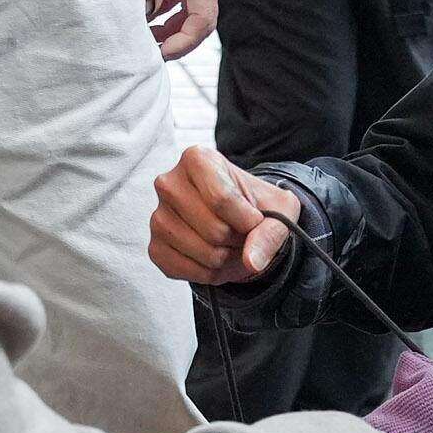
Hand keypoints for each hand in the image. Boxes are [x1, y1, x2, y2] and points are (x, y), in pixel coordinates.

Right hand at [148, 145, 299, 286]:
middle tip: (240, 233)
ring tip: (227, 244)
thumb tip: (252, 261)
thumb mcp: (278, 209)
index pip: (222, 199)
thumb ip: (271, 232)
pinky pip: (186, 270)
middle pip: (214, 230)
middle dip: (238, 240)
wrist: (237, 222)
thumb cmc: (255, 206)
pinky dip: (208, 273)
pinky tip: (212, 258)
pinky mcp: (154, 247)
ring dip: (226, 258)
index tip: (255, 220)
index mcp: (197, 159)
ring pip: (203, 253)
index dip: (248, 221)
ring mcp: (158, 216)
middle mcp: (169, 183)